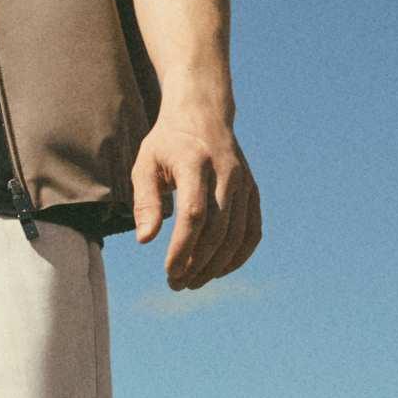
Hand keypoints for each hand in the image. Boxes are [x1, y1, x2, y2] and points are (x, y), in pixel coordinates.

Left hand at [132, 115, 260, 292]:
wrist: (203, 113)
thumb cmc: (168, 143)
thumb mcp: (145, 164)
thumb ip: (145, 201)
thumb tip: (146, 240)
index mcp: (196, 163)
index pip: (194, 214)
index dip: (182, 247)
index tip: (169, 271)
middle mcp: (226, 174)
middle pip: (217, 229)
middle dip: (197, 263)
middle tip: (176, 283)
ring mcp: (244, 183)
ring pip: (236, 235)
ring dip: (216, 265)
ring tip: (192, 281)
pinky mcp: (253, 191)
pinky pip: (253, 230)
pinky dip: (239, 255)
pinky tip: (218, 270)